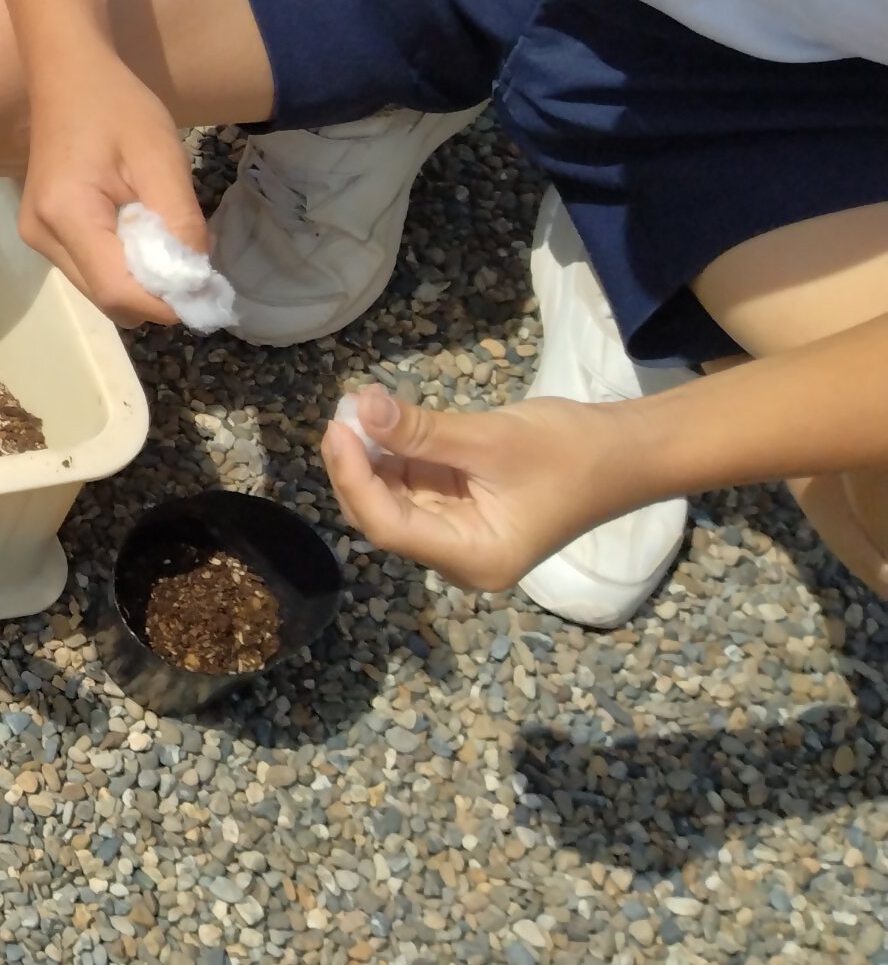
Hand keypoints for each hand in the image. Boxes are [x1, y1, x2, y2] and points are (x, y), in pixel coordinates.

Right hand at [16, 55, 204, 324]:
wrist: (68, 75)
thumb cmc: (117, 106)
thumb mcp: (161, 157)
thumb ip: (180, 223)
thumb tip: (197, 280)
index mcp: (66, 214)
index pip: (118, 290)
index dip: (166, 301)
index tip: (206, 286)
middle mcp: (41, 236)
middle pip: (108, 300)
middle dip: (156, 294)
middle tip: (192, 260)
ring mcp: (37, 238)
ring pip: (100, 291)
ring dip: (140, 281)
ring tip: (165, 239)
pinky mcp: (42, 234)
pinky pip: (91, 272)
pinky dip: (124, 267)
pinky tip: (140, 233)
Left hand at [322, 384, 633, 590]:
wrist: (626, 452)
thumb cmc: (570, 451)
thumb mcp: (491, 439)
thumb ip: (422, 431)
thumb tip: (361, 408)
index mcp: (474, 557)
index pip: (388, 527)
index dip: (353, 478)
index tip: (337, 428)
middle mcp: (459, 557)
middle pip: (382, 517)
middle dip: (355, 466)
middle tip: (344, 409)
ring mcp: (459, 535)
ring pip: (391, 500)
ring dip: (371, 457)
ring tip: (359, 406)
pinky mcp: (461, 510)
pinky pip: (412, 486)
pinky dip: (393, 455)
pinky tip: (383, 420)